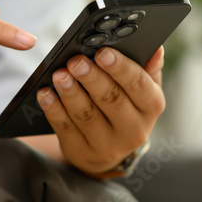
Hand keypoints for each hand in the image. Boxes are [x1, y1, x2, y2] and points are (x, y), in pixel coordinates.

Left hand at [36, 46, 165, 176]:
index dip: (121, 68)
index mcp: (152, 107)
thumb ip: (147, 69)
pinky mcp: (82, 152)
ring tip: (59, 75)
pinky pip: (65, 128)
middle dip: (92, 78)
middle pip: (111, 99)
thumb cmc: (126, 108)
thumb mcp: (142, 91)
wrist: (109, 149)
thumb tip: (156, 49)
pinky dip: (54, 109)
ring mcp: (108, 145)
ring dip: (71, 92)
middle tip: (76, 61)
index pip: (139, 85)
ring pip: (86, 115)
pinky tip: (45, 94)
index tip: (103, 52)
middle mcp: (134, 129)